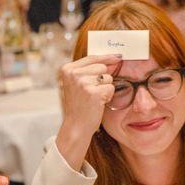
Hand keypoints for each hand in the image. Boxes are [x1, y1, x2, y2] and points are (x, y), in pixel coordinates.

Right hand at [56, 54, 121, 170]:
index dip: (106, 58)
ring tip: (94, 99)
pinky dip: (108, 97)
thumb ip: (90, 71)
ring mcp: (82, 82)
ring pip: (108, 78)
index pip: (92, 57)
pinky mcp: (93, 92)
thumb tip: (114, 59)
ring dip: (105, 89)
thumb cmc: (79, 106)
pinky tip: (98, 103)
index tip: (117, 57)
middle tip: (92, 93)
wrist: (75, 127)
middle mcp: (73, 74)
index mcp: (67, 69)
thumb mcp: (78, 85)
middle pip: (102, 67)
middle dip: (103, 80)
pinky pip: (111, 88)